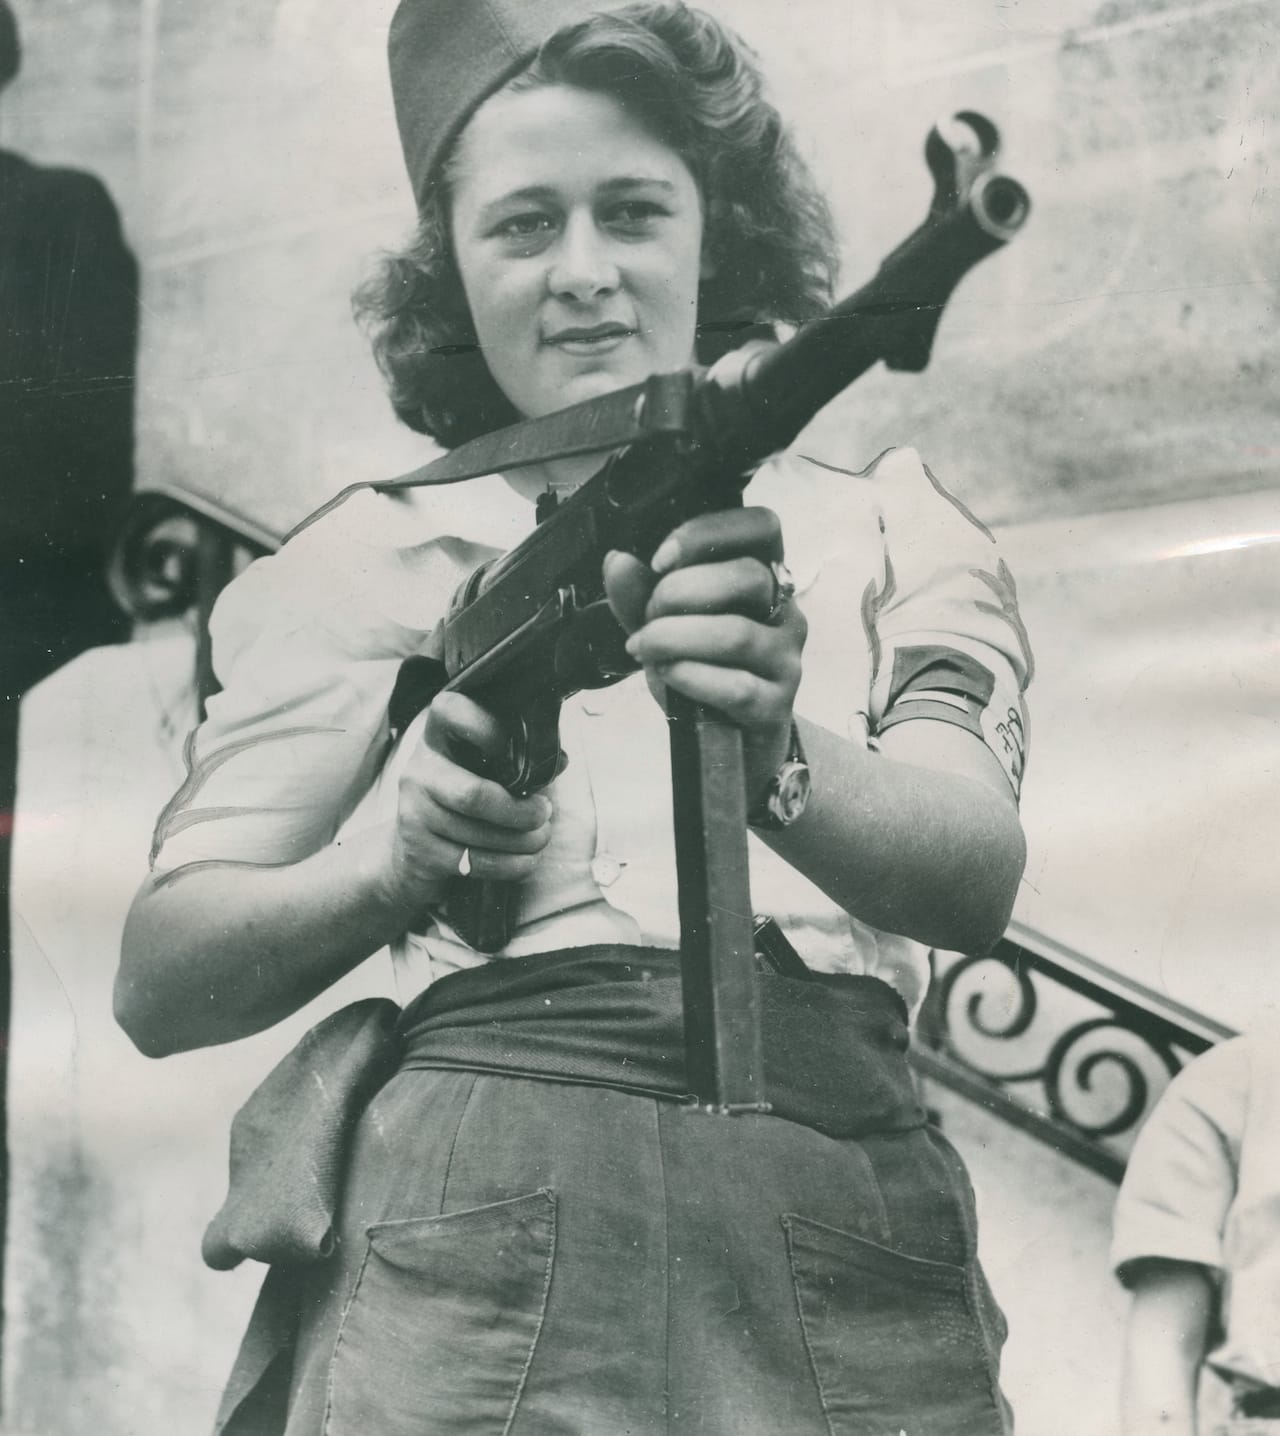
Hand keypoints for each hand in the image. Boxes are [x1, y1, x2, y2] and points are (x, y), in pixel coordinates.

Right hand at [381, 691, 553, 923]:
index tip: (523, 753)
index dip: (492, 729)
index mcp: (437, 735)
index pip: (453, 711)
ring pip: (479, 834)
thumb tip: (557, 761)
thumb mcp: (485, 765)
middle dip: (521, 811)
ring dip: (524, 841)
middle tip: (545, 813)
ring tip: (541, 837)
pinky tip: (526, 860)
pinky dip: (512, 865)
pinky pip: (474, 863)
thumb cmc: (465, 793)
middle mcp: (419, 770)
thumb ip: (517, 756)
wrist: (414, 847)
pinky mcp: (419, 852)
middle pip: (474, 795)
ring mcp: (413, 812)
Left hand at [602, 506, 805, 793]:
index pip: (762, 526)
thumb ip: (639, 594)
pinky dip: (690, 676)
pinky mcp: (778, 704)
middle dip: (680, 592)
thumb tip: (617, 560)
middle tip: (648, 616)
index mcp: (762, 576)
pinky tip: (668, 675)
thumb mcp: (664, 626)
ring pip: (736, 633)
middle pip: (747, 577)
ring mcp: (786, 659)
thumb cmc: (703, 673)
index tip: (660, 558)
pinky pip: (736, 686)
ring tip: (646, 648)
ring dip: (676, 637)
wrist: (729, 743)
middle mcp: (784, 611)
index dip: (709, 531)